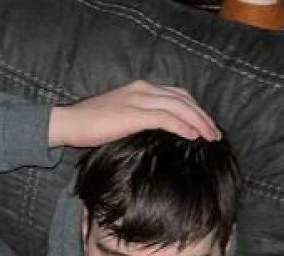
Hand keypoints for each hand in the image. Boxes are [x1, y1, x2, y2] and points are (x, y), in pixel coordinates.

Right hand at [48, 80, 220, 147]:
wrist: (68, 123)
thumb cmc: (90, 127)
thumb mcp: (121, 120)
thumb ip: (140, 122)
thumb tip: (157, 138)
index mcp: (141, 89)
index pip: (176, 95)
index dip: (195, 109)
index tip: (206, 126)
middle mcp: (143, 89)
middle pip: (183, 99)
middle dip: (202, 116)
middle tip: (215, 134)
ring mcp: (138, 100)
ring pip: (179, 107)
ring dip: (198, 122)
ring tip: (210, 137)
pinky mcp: (134, 114)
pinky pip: (166, 118)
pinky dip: (182, 126)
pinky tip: (193, 136)